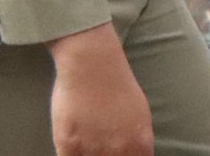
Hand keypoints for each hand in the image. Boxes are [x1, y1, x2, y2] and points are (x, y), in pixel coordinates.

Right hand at [48, 23, 152, 155]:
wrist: (93, 64)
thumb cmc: (117, 86)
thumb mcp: (140, 116)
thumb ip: (136, 142)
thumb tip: (134, 155)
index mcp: (141, 143)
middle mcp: (120, 150)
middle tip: (99, 150)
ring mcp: (94, 149)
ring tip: (87, 147)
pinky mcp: (69, 146)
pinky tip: (72, 150)